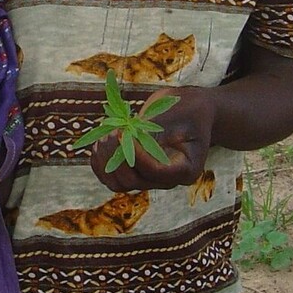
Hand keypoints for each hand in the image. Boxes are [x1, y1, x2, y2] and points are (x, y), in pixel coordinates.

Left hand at [89, 86, 215, 193]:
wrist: (193, 112)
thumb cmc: (189, 109)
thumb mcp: (178, 114)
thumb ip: (155, 129)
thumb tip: (127, 138)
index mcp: (185, 170)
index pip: (154, 172)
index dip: (135, 155)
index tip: (123, 132)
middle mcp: (167, 180)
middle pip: (132, 182)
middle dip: (117, 157)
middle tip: (113, 132)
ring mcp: (150, 179)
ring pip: (118, 183)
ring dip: (105, 162)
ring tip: (105, 136)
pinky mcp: (137, 171)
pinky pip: (112, 177)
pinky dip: (101, 164)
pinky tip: (99, 143)